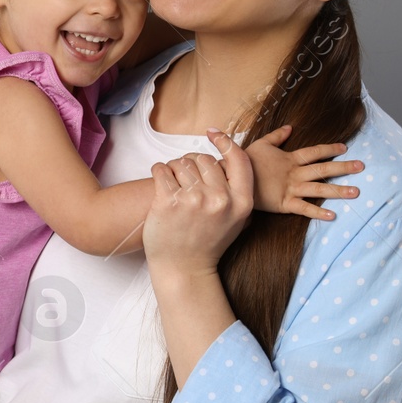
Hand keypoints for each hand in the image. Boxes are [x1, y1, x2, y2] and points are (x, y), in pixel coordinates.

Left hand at [142, 129, 252, 275]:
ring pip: (181, 162)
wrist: (184, 268)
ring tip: (175, 186)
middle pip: (204, 159)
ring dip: (174, 169)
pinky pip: (161, 169)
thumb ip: (237, 190)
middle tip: (186, 180)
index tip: (213, 134)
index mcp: (242, 202)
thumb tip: (229, 155)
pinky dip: (159, 172)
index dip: (225, 142)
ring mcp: (194, 200)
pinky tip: (162, 185)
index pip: (238, 159)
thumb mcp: (237, 219)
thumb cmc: (208, 241)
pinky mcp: (168, 202)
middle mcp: (220, 199)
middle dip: (193, 164)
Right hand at [246, 123, 363, 220]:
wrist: (233, 179)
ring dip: (338, 190)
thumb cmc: (245, 162)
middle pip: (322, 169)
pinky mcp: (284, 203)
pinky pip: (303, 208)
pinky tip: (333, 215)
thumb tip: (291, 127)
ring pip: (318, 189)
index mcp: (289, 159)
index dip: (330, 149)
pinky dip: (317, 212)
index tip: (345, 148)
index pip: (314, 152)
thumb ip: (277, 136)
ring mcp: (290, 188)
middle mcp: (294, 173)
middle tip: (361, 166)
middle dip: (343, 167)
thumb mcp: (260, 144)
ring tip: (356, 192)